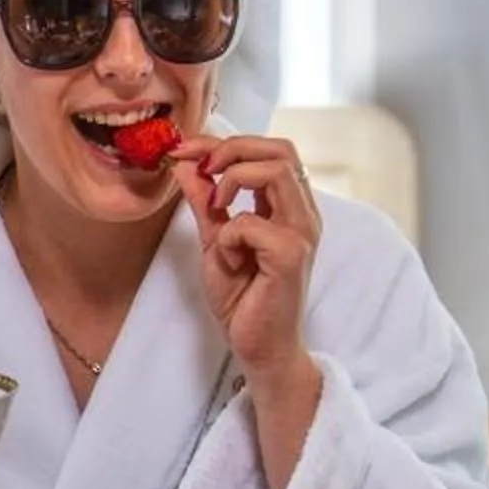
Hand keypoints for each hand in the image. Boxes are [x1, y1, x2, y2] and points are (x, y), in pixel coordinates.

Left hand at [172, 136, 322, 383]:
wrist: (258, 347)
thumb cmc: (244, 298)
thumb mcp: (214, 240)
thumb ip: (204, 201)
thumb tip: (184, 163)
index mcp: (290, 207)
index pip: (272, 150)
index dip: (227, 141)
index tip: (187, 149)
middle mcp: (304, 215)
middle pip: (281, 149)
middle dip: (233, 148)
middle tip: (202, 168)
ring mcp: (302, 234)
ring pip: (276, 170)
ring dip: (234, 180)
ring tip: (216, 208)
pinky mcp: (292, 256)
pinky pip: (252, 222)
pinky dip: (229, 233)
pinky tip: (228, 257)